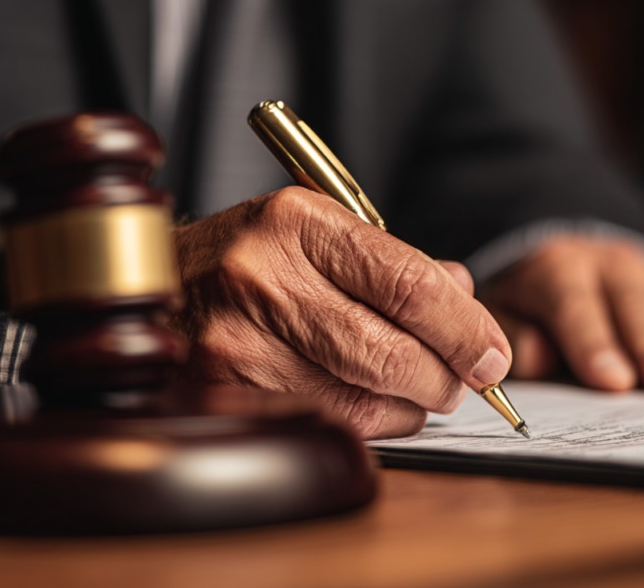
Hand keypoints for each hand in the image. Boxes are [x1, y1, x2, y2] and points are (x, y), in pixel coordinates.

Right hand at [171, 187, 511, 438]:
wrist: (149, 285)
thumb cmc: (250, 256)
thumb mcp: (318, 231)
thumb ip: (397, 263)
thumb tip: (467, 300)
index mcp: (297, 222)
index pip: (410, 284)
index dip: (466, 328)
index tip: (493, 353)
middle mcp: (261, 277)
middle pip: (392, 351)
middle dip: (446, 376)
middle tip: (464, 379)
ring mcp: (236, 340)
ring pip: (364, 397)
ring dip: (412, 403)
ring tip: (420, 389)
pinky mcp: (223, 392)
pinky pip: (326, 422)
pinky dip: (371, 421)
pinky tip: (376, 403)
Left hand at [482, 235, 643, 391]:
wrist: (566, 249)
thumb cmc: (531, 295)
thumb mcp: (505, 305)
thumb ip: (517, 331)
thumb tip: (536, 361)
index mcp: (560, 269)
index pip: (576, 304)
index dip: (594, 343)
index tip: (612, 382)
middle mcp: (613, 267)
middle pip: (637, 308)